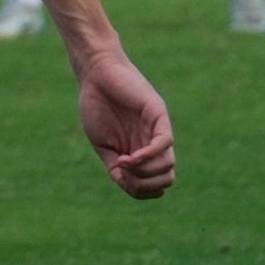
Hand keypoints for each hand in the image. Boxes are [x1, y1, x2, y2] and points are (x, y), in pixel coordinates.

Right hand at [76, 48, 175, 199]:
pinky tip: (128, 157)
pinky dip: (147, 156)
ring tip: (124, 162)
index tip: (118, 177)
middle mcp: (154, 142)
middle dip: (144, 185)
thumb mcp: (104, 144)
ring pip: (168, 165)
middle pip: (166, 179)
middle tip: (122, 172)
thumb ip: (117, 166)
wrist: (96, 74)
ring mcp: (157, 128)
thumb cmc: (96, 106)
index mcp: (142, 151)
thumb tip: (128, 185)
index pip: (156, 184)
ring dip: (144, 172)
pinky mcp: (158, 114)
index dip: (140, 190)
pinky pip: (164, 143)